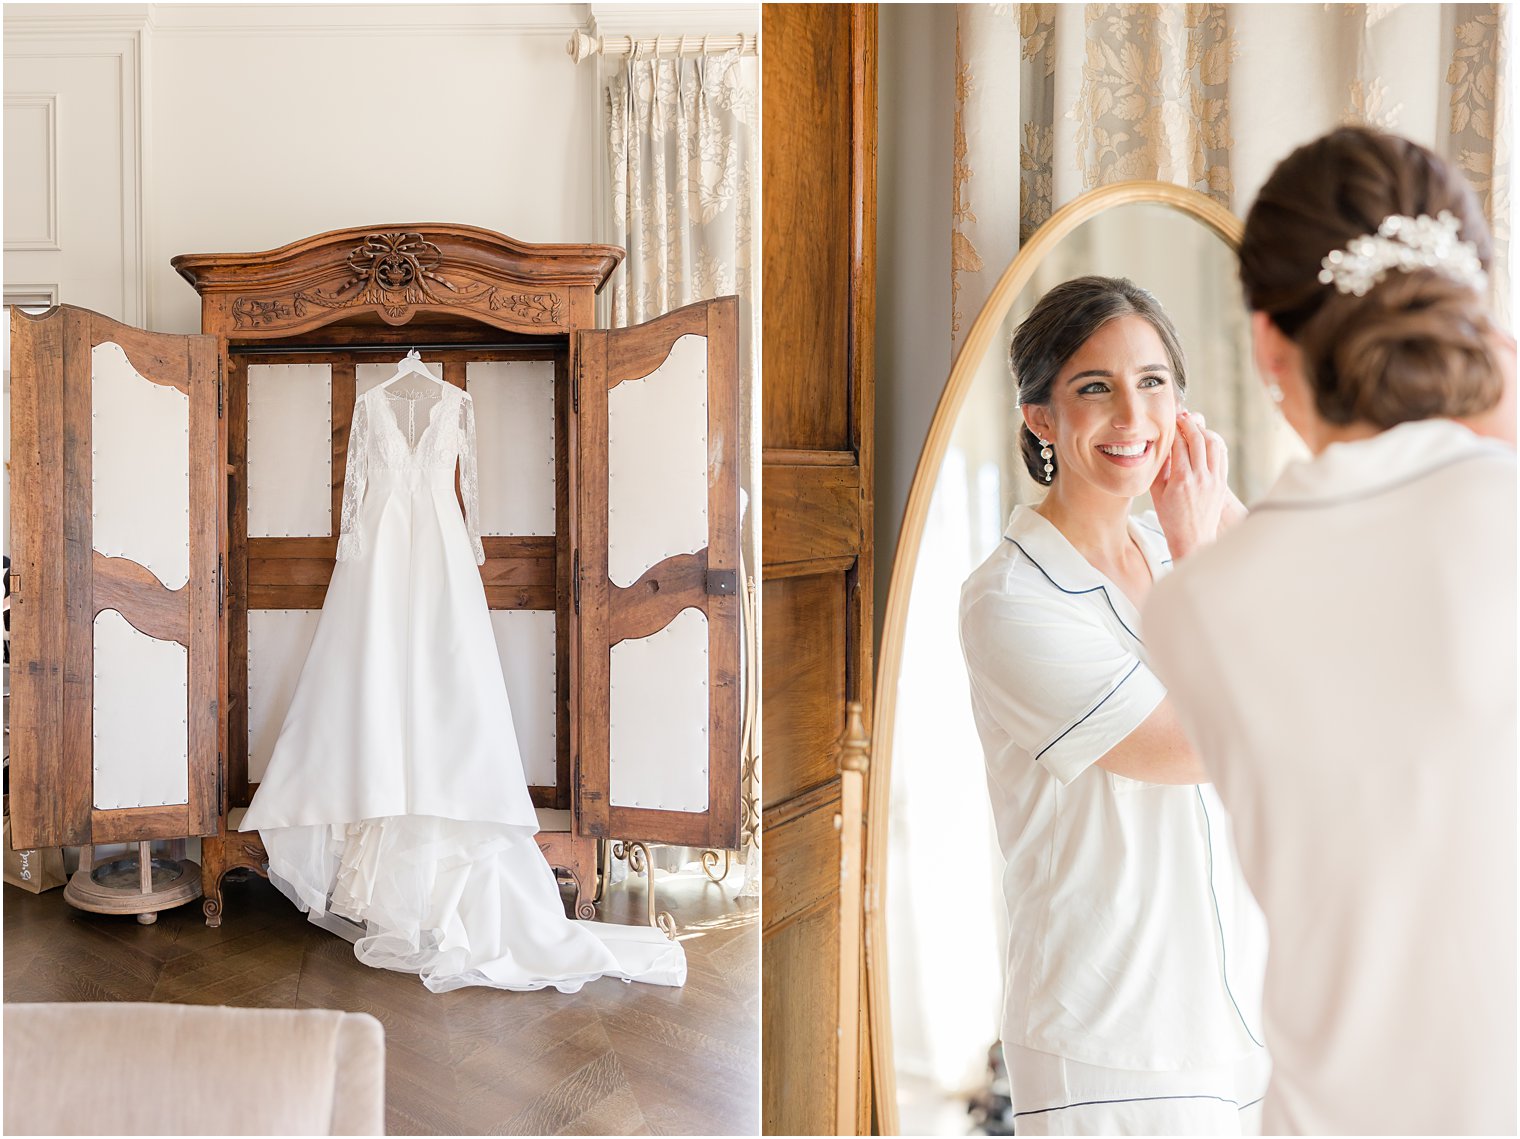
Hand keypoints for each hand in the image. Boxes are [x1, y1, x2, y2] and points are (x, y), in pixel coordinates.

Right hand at [1151, 411, 1229, 559]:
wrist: (1193, 538)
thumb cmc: (1171, 519)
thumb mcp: (1157, 493)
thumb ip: (1160, 468)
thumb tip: (1163, 448)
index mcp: (1181, 480)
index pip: (1179, 444)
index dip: (1174, 430)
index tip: (1169, 422)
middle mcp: (1200, 478)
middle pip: (1198, 439)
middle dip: (1189, 424)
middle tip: (1182, 417)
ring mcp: (1214, 480)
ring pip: (1213, 444)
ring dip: (1203, 431)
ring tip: (1194, 427)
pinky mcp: (1222, 483)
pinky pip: (1221, 455)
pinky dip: (1214, 444)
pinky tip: (1206, 441)